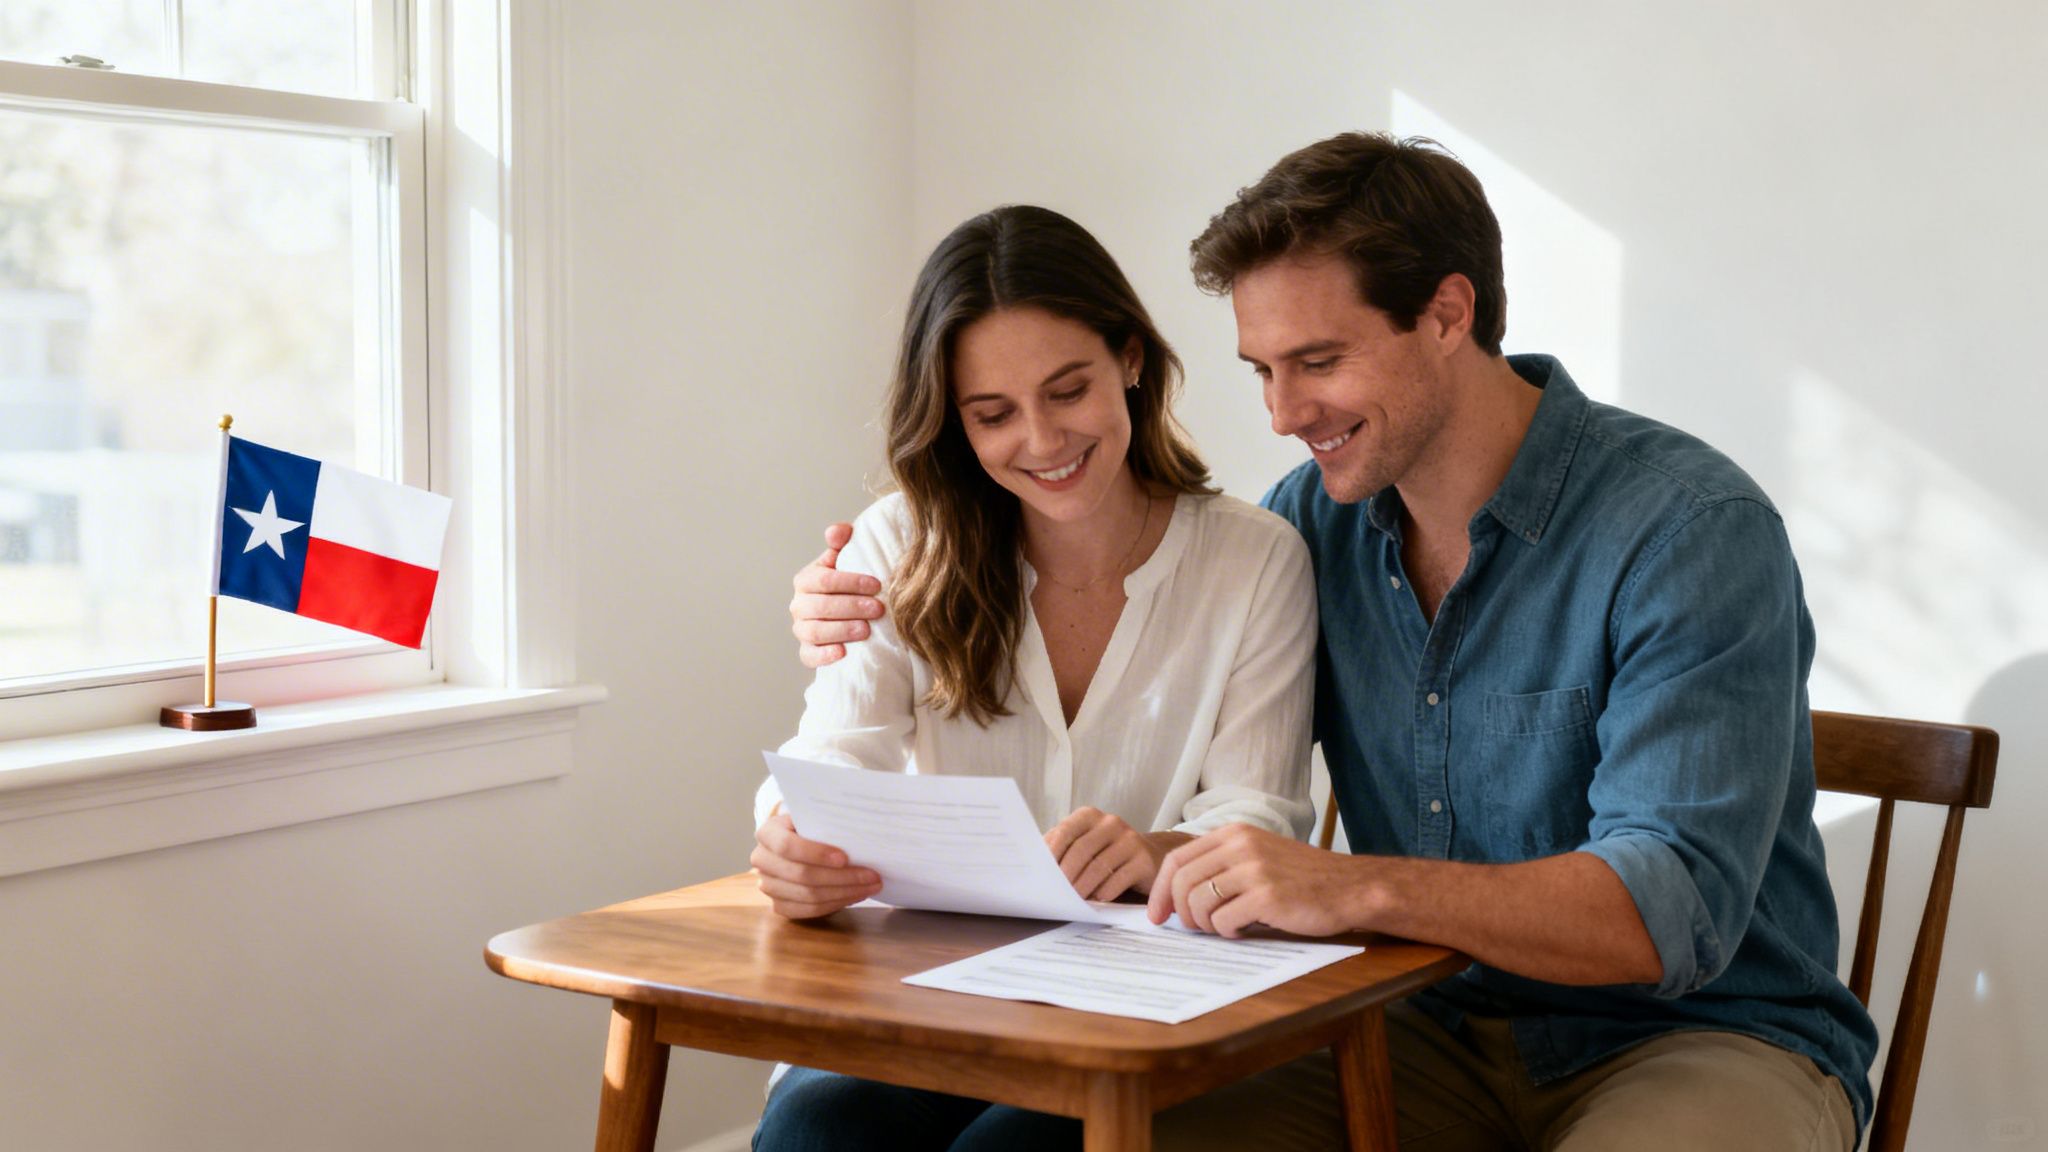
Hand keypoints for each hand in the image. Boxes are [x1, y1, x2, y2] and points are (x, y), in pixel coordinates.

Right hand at [750, 809, 881, 918]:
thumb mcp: (812, 816)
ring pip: (808, 896)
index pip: (788, 846)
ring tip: (869, 886)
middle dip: (842, 877)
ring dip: (844, 893)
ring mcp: (767, 885)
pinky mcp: (778, 904)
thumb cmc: (808, 826)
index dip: (816, 853)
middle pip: (802, 875)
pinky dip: (834, 905)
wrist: (794, 842)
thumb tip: (860, 829)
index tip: (844, 858)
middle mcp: (762, 860)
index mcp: (767, 833)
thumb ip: (826, 821)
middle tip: (872, 876)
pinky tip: (854, 896)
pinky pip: (808, 911)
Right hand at [790, 523, 886, 668]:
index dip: (850, 582)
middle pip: (821, 607)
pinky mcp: (807, 652)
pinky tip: (843, 653)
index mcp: (806, 580)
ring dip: (842, 630)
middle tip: (878, 609)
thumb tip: (838, 531)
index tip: (876, 585)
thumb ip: (841, 542)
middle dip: (851, 607)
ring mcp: (802, 629)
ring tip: (867, 630)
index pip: (824, 580)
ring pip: (815, 631)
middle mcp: (799, 605)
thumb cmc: (848, 585)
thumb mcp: (845, 561)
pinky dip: (824, 655)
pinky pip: (809, 656)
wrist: (848, 616)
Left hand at [1044, 807, 1188, 900]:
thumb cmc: (1108, 854)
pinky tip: (1097, 900)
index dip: (1051, 853)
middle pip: (1082, 850)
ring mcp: (1130, 840)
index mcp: (1090, 816)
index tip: (1041, 873)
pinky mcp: (1144, 861)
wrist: (1151, 857)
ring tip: (1074, 900)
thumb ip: (1064, 850)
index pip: (1066, 831)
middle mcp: (1111, 823)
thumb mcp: (1086, 845)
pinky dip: (1103, 893)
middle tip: (1057, 893)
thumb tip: (1037, 867)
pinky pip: (1118, 880)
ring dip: (1083, 887)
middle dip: (1066, 875)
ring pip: (1099, 866)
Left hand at [1147, 823, 1363, 937]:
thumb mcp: (1258, 855)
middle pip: (1181, 883)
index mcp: (1233, 833)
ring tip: (1225, 927)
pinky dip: (1227, 932)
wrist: (1349, 887)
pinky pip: (1224, 921)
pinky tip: (1244, 930)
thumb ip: (1221, 864)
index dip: (1159, 891)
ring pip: (1198, 903)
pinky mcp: (1266, 895)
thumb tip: (1175, 894)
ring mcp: (1253, 869)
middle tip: (1194, 928)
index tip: (1157, 915)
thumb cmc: (1301, 878)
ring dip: (1205, 924)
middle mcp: (1240, 845)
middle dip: (1180, 912)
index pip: (1177, 860)